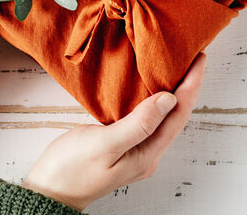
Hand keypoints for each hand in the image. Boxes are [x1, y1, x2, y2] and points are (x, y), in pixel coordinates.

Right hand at [22, 54, 205, 210]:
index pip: (179, 115)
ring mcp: (134, 149)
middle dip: (186, 86)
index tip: (198, 59)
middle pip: (175, 115)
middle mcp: (146, 153)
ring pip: (160, 116)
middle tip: (190, 57)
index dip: (191, 86)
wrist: (48, 190)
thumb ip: (138, 124)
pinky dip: (150, 98)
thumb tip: (168, 100)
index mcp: (147, 154)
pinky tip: (146, 87)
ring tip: (174, 66)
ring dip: (170, 91)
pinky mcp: (121, 144)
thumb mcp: (105, 145)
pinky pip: (143, 117)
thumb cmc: (71, 170)